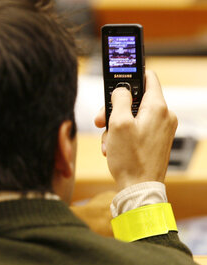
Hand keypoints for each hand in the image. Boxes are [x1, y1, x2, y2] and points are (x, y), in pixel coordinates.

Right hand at [94, 70, 176, 190]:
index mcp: (158, 107)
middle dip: (115, 109)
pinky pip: (137, 130)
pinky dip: (124, 136)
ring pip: (134, 116)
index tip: (116, 80)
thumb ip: (119, 99)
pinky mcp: (156, 141)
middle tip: (101, 120)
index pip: (148, 76)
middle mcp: (164, 116)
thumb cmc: (130, 159)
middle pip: (136, 100)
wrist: (139, 189)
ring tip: (109, 142)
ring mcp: (161, 130)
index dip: (130, 75)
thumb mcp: (118, 123)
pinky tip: (114, 149)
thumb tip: (120, 90)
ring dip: (116, 126)